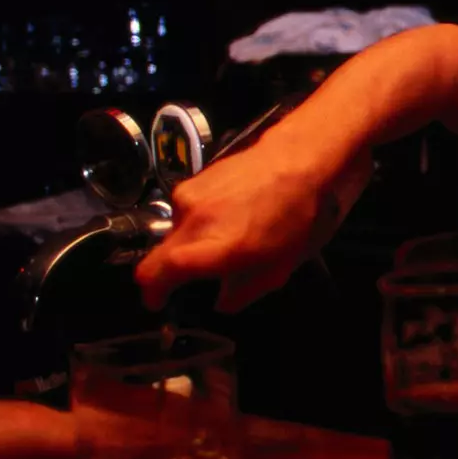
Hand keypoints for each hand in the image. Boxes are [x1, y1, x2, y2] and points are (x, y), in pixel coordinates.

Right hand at [136, 128, 362, 312]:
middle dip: (169, 270)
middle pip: (159, 253)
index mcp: (211, 245)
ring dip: (190, 241)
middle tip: (198, 275)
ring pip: (175, 230)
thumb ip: (243, 292)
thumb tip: (221, 301)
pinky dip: (200, 219)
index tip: (158, 302)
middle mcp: (192, 219)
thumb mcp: (281, 267)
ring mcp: (191, 194)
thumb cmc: (301, 215)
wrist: (306, 156)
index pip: (155, 273)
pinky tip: (231, 214)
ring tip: (229, 237)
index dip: (152, 292)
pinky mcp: (197, 176)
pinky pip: (187, 208)